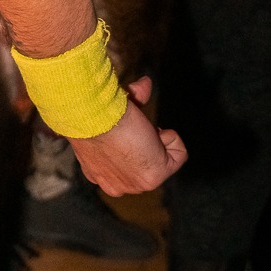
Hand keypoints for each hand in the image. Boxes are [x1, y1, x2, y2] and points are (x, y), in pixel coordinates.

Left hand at [72, 78, 185, 195]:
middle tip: (134, 128)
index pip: (128, 162)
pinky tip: (150, 133)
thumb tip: (144, 84)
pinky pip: (178, 156)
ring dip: (156, 139)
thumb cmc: (94, 110)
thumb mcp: (112, 113)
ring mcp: (133, 185)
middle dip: (146, 141)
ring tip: (137, 131)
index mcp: (99, 174)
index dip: (134, 138)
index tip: (127, 127)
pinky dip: (172, 138)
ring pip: (163, 160)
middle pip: (145, 162)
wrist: (92, 116)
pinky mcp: (151, 178)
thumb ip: (133, 101)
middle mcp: (115, 186)